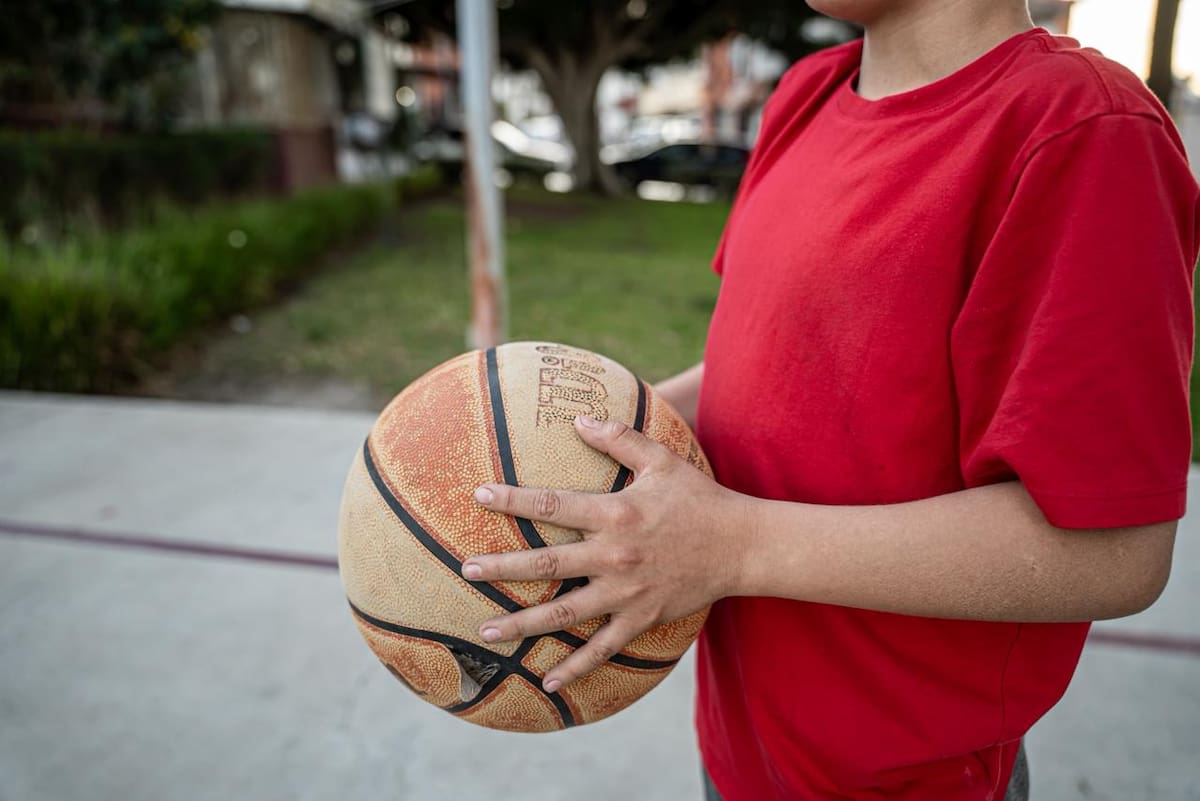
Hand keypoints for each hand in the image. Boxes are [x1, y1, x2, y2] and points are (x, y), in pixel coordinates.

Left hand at [462, 415, 748, 692]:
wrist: (741, 546)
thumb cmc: (698, 497)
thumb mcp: (661, 459)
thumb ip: (619, 438)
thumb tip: (578, 419)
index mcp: (615, 514)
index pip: (552, 505)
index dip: (513, 500)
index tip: (478, 495)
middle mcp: (614, 556)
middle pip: (546, 565)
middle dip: (502, 568)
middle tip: (466, 570)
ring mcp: (625, 593)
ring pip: (564, 613)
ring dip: (522, 623)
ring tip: (485, 631)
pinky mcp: (640, 618)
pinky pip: (602, 649)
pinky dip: (575, 668)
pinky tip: (547, 684)